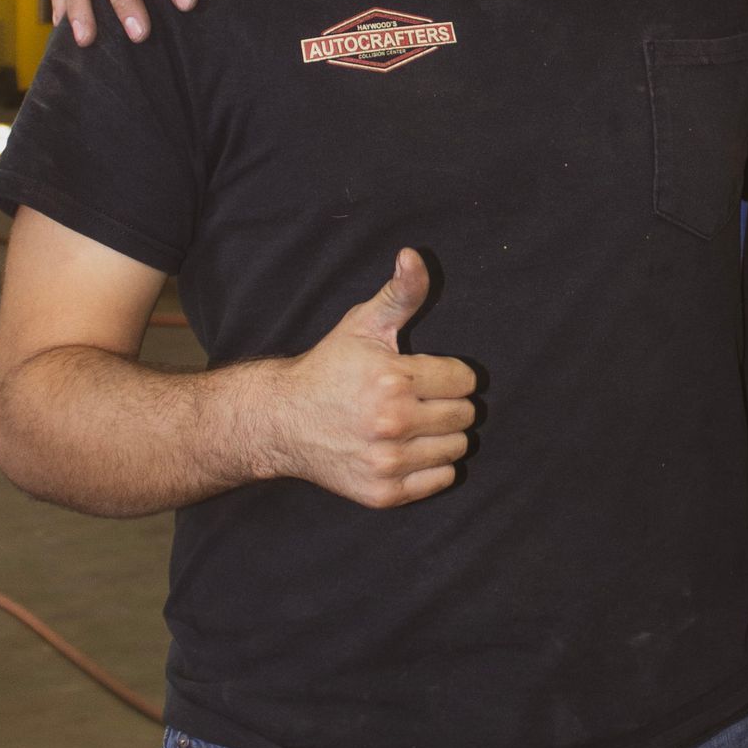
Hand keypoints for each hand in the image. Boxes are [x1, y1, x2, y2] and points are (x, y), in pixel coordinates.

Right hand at [260, 251, 476, 510]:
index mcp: (393, 379)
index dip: (449, 374)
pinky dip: (434, 466)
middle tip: (421, 400)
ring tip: (416, 424)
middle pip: (466, 416)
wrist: (282, 422)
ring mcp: (388, 462)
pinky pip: (441, 479)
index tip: (426, 376)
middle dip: (450, 404)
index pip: (465, 380)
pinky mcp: (384, 492)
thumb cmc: (328, 368)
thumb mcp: (363, 324)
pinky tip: (410, 450)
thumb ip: (400, 293)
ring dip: (444, 436)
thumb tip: (414, 255)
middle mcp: (392, 423)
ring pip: (458, 448)